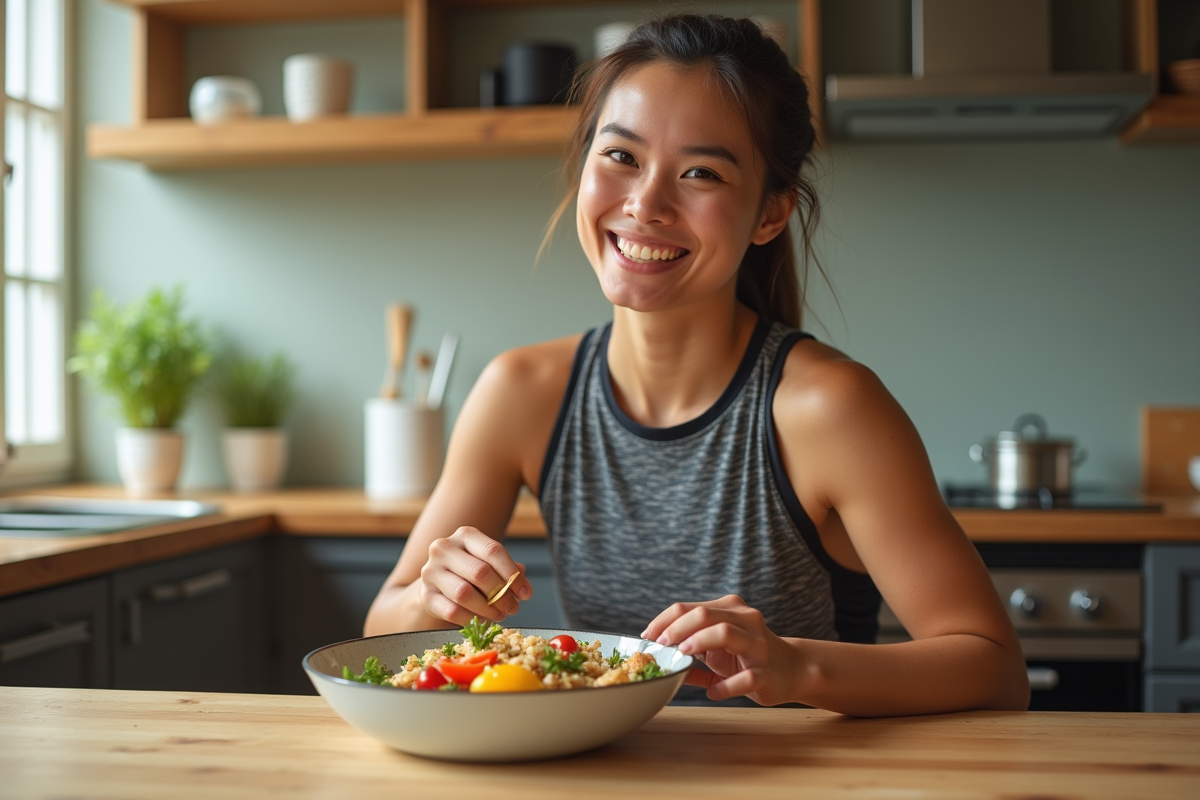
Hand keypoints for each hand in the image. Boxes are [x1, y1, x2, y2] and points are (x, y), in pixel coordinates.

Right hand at [418, 526, 531, 626]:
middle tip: (513, 607)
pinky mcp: (425, 595)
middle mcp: (444, 548)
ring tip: (500, 614)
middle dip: (502, 594)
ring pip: (464, 593)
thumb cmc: (469, 570)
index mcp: (465, 535)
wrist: (437, 582)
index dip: (513, 574)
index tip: (526, 594)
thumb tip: (522, 582)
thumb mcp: (488, 562)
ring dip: (488, 609)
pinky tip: (482, 620)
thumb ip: (507, 569)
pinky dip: (471, 619)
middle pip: (480, 572)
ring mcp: (430, 572)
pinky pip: (452, 611)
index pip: (493, 551)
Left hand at [642, 595, 798, 705]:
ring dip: (698, 643)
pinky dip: (724, 687)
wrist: (791, 669)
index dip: (665, 620)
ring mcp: (758, 645)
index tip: (648, 636)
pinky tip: (712, 692)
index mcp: (731, 609)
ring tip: (683, 656)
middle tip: (661, 645)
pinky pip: (745, 677)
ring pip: (726, 633)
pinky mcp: (766, 672)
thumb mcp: (717, 645)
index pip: (691, 607)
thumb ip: (691, 645)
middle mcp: (746, 620)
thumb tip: (656, 653)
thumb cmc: (747, 655)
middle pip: (706, 615)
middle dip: (677, 629)